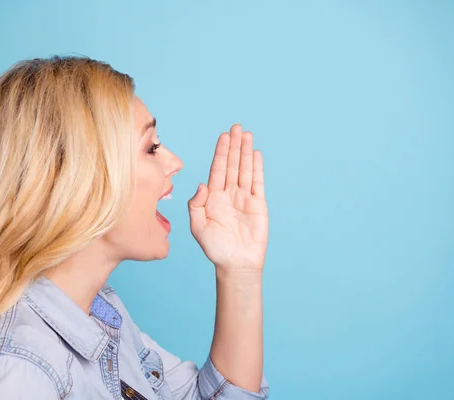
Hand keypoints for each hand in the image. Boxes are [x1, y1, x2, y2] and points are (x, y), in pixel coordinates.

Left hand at [188, 124, 267, 271]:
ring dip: (245, 152)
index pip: (217, 170)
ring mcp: (244, 198)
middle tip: (236, 127)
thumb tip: (202, 184)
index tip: (223, 136)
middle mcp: (228, 194)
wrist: (236, 263)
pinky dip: (256, 168)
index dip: (220, 153)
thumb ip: (196, 205)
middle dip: (233, 146)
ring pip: (244, 170)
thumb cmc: (215, 248)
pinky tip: (255, 154)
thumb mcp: (198, 227)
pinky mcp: (258, 204)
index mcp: (213, 197)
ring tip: (247, 134)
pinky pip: (257, 182)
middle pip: (231, 165)